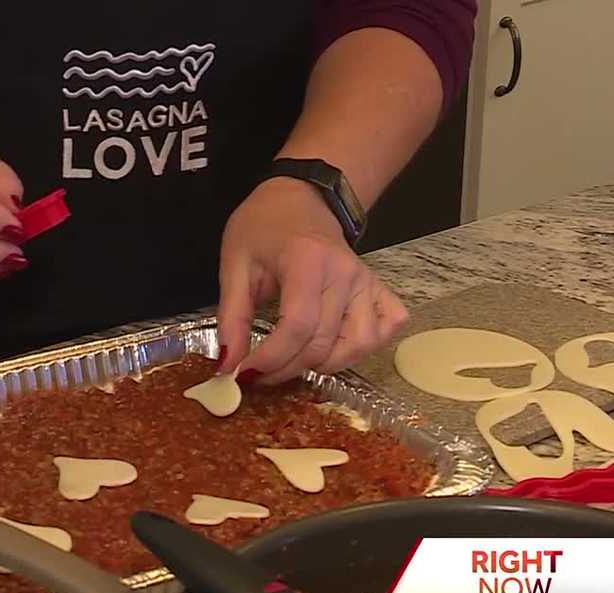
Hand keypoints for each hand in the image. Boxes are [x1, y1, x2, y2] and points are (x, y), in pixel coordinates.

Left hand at [216, 177, 408, 383]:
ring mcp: (368, 282)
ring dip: (324, 364)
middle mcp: (346, 273)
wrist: (302, 198)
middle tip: (260, 372)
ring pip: (358, 345)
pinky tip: (335, 345)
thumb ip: (232, 317)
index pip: (296, 326)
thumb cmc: (264, 227)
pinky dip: (363, 348)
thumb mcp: (235, 264)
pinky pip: (384, 330)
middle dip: (286, 368)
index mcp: (307, 260)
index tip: (245, 372)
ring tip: (294, 359)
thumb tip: (228, 365)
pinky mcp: (379, 289)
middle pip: (322, 343)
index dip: (270, 359)